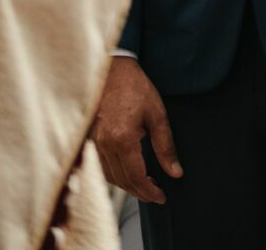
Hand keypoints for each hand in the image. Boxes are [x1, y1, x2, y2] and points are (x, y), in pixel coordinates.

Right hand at [92, 57, 181, 204]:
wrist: (112, 68)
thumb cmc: (134, 87)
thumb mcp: (157, 113)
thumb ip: (165, 145)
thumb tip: (175, 171)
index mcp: (123, 139)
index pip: (136, 177)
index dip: (150, 191)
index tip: (161, 196)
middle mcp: (105, 145)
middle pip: (122, 181)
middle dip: (140, 192)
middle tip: (155, 194)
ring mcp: (95, 143)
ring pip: (110, 177)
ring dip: (127, 186)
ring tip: (143, 185)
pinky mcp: (90, 140)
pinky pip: (101, 167)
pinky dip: (114, 175)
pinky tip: (125, 172)